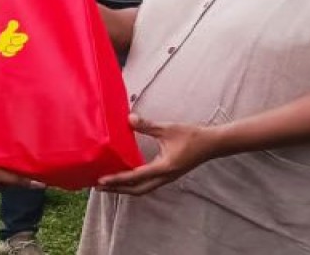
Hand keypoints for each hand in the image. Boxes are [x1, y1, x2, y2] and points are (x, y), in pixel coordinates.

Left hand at [96, 115, 219, 195]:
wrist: (211, 144)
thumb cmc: (192, 136)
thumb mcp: (168, 129)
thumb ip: (147, 125)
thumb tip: (129, 118)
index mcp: (163, 168)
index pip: (135, 177)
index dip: (117, 180)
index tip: (101, 181)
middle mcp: (164, 177)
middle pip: (136, 190)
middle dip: (117, 190)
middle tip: (98, 186)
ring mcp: (166, 178)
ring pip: (142, 189)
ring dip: (124, 188)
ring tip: (108, 185)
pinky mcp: (167, 175)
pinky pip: (147, 183)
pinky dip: (133, 184)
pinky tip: (125, 177)